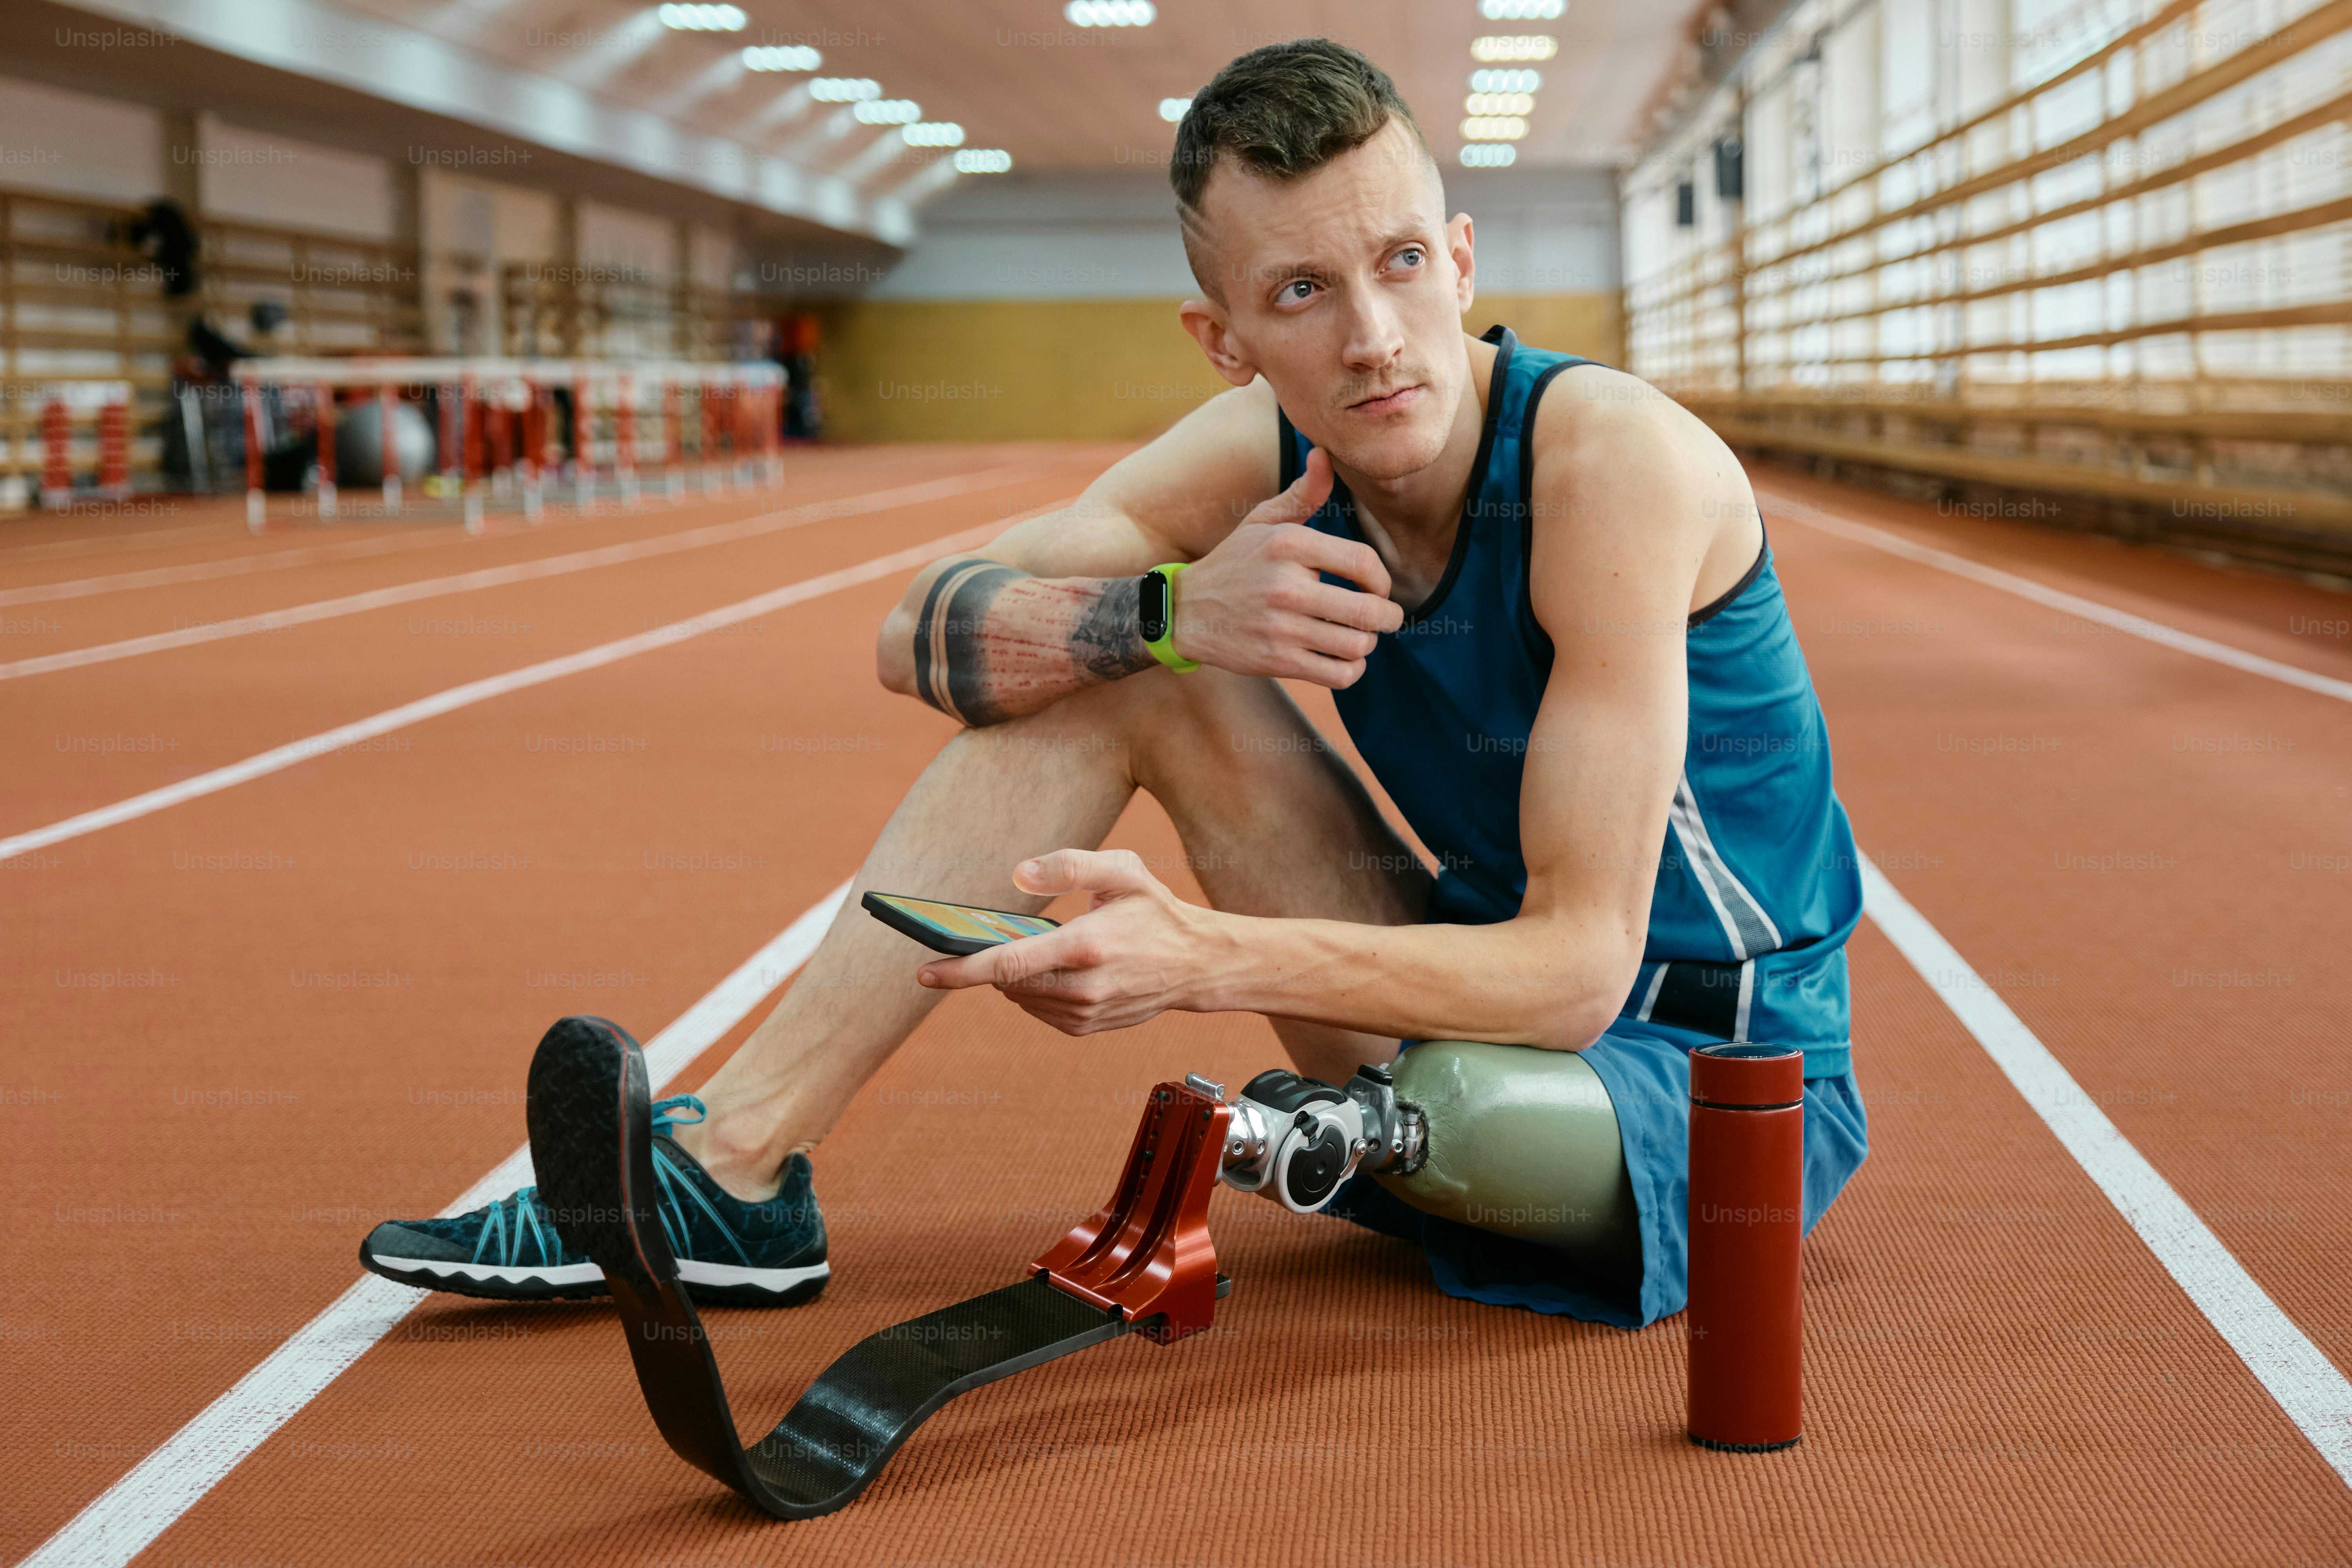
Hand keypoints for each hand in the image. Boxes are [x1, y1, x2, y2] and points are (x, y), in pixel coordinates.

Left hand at [914, 850, 1220, 1034]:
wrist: (1197, 964)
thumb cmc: (1157, 911)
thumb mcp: (1124, 870)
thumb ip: (1070, 866)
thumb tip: (1017, 875)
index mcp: (1086, 947)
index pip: (1007, 964)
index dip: (960, 970)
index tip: (923, 971)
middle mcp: (1083, 988)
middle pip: (1006, 982)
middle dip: (986, 962)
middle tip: (983, 937)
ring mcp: (1084, 1013)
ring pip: (1019, 997)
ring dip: (1013, 975)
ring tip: (1037, 947)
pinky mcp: (1085, 1027)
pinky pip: (1038, 1010)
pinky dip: (1033, 989)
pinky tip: (1055, 967)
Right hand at [1171, 447, 1404, 686]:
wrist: (1184, 611)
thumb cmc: (1233, 563)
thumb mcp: (1261, 521)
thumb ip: (1302, 493)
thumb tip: (1325, 454)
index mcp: (1288, 545)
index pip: (1364, 563)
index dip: (1383, 580)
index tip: (1379, 588)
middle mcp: (1285, 585)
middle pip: (1368, 610)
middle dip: (1387, 617)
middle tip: (1386, 618)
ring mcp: (1280, 627)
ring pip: (1356, 644)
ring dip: (1367, 644)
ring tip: (1360, 637)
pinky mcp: (1276, 661)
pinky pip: (1338, 674)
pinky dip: (1351, 671)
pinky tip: (1344, 661)